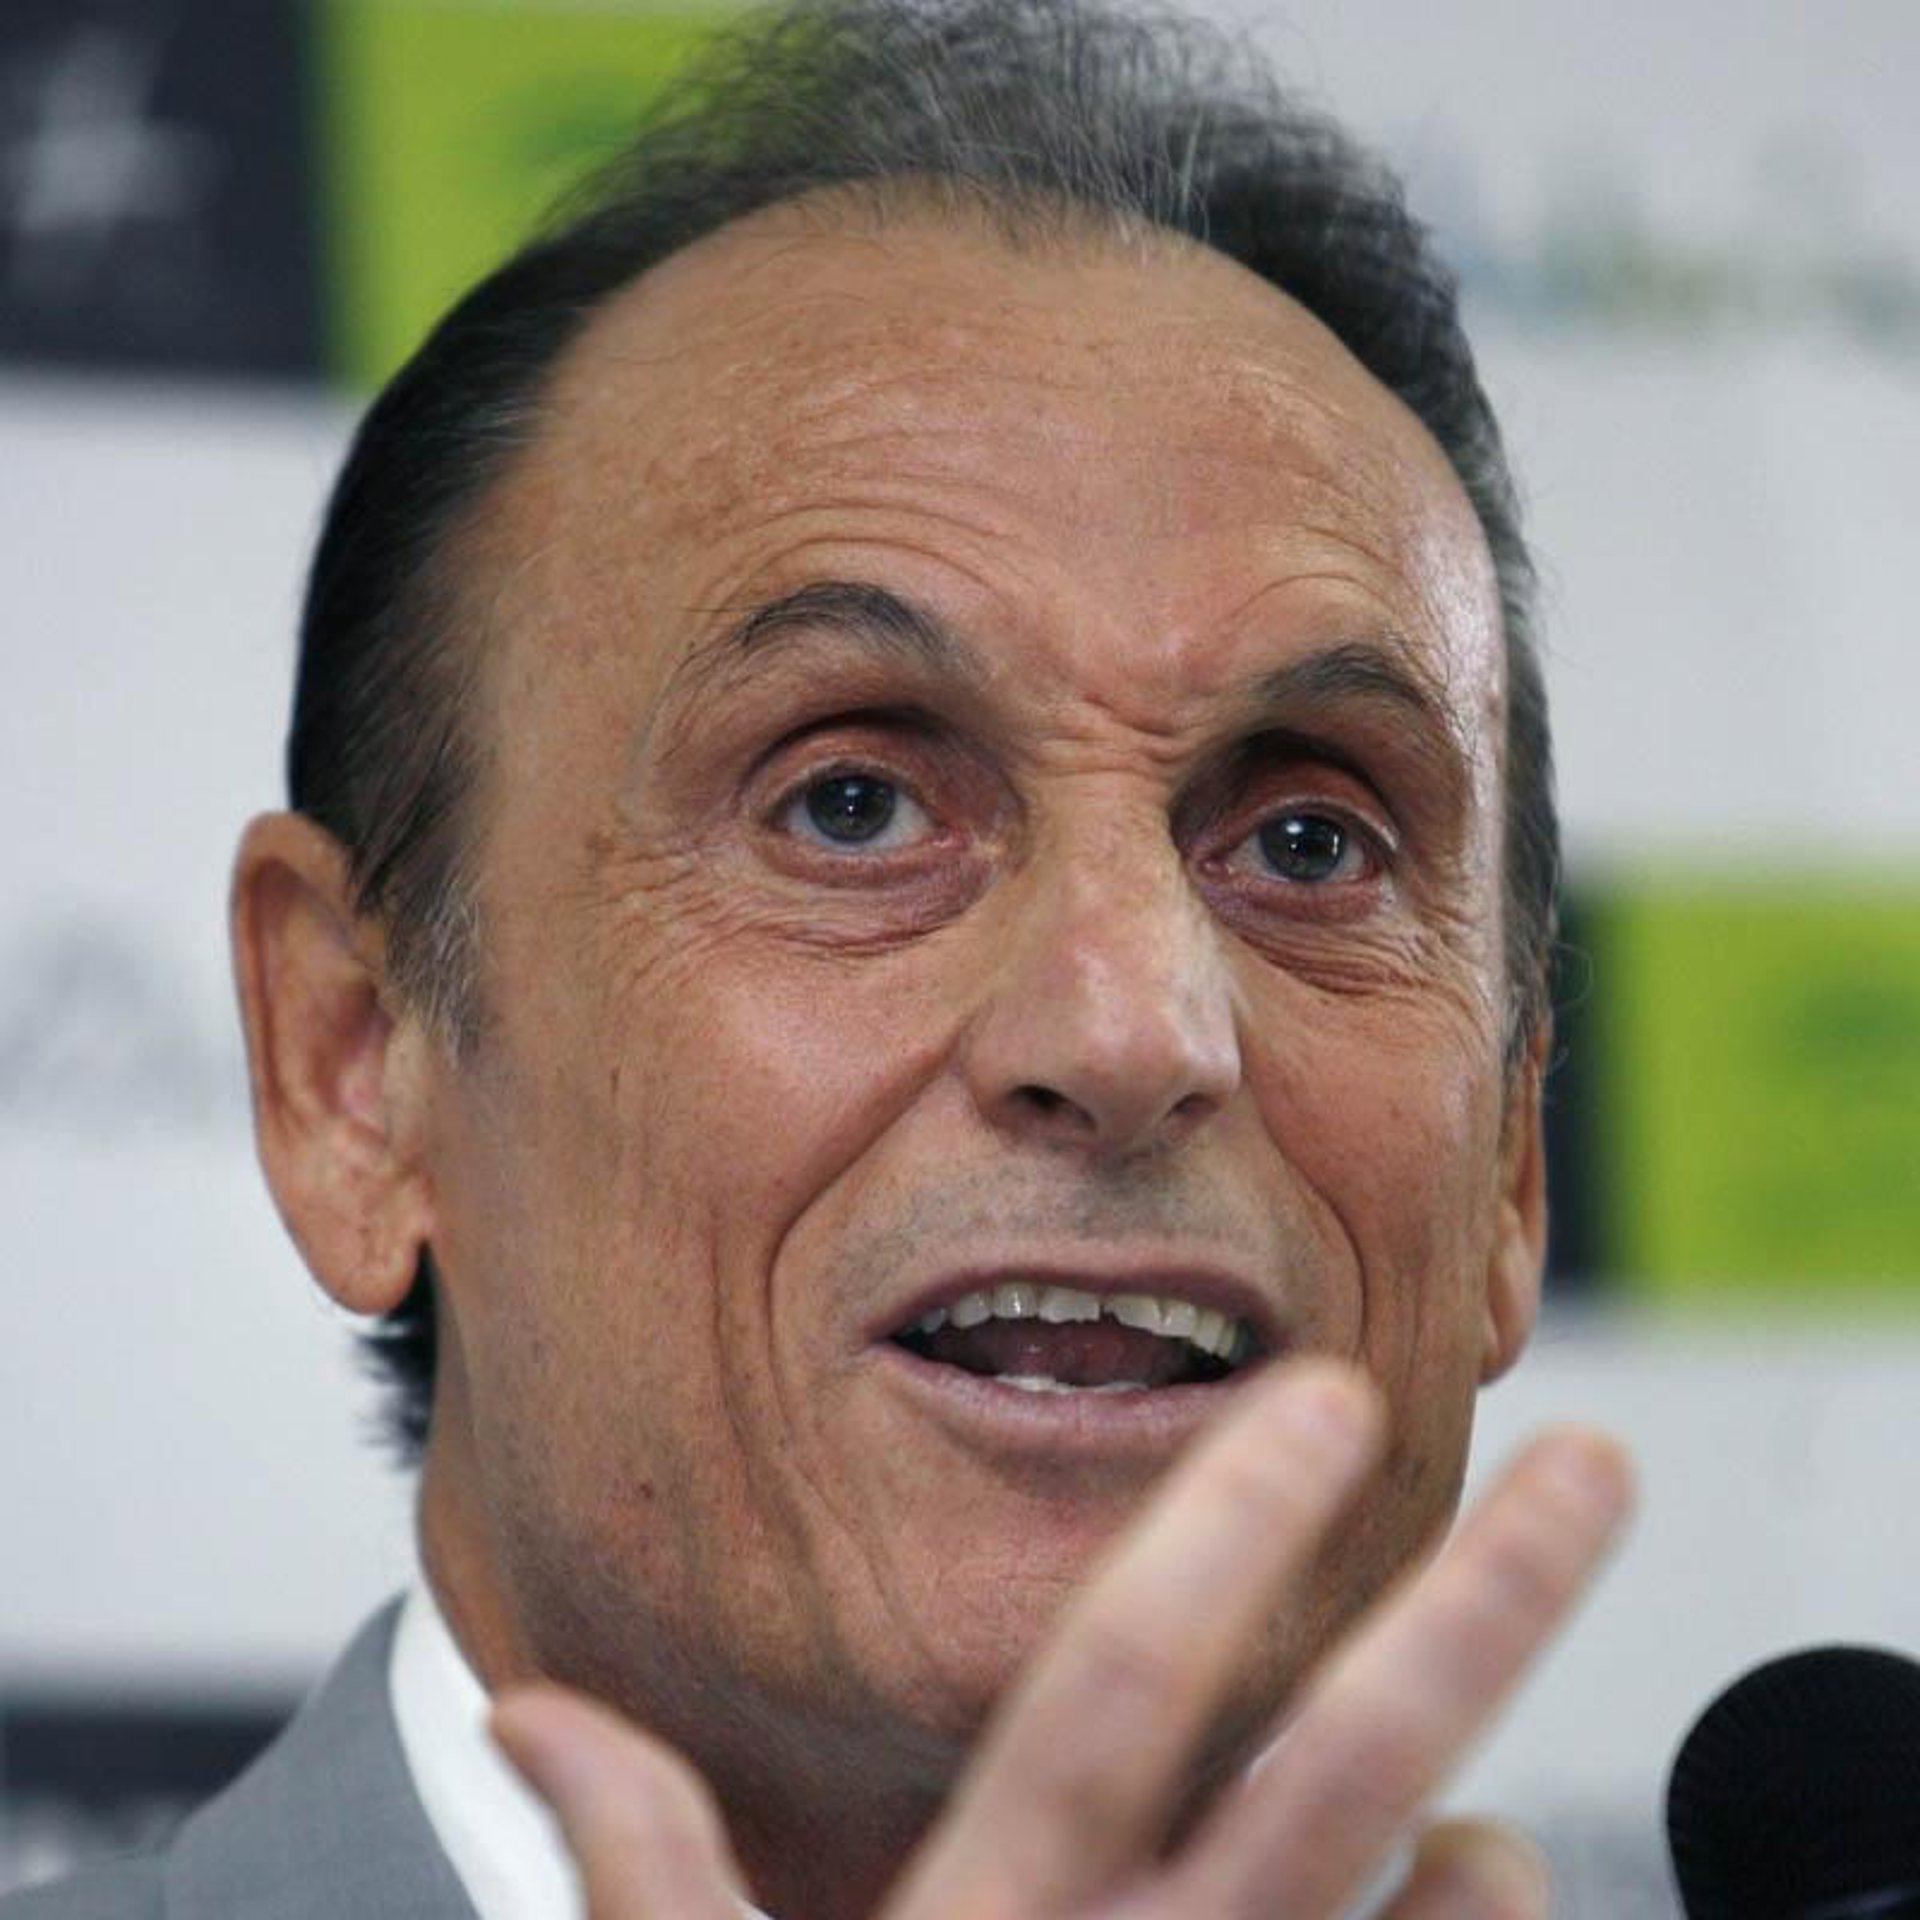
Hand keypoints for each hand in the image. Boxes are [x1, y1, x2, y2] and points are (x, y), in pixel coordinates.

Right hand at [493, 1362, 1631, 1917]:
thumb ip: (637, 1869)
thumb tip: (534, 1704)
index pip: (1121, 1683)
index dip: (1224, 1531)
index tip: (1326, 1394)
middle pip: (1340, 1769)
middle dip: (1478, 1605)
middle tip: (1594, 1464)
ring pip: (1431, 1917)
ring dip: (1485, 1855)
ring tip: (1492, 1834)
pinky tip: (1462, 1913)